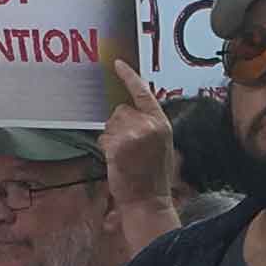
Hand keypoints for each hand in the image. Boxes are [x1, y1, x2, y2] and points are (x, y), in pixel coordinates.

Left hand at [100, 49, 176, 204]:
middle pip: (120, 110)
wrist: (149, 201)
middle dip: (118, 126)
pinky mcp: (120, 145)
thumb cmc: (151, 178)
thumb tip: (126, 115)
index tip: (117, 64)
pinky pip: (103, 138)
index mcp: (161, 124)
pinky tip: (116, 161)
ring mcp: (134, 135)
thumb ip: (147, 127)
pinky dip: (105, 149)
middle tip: (127, 149)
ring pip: (110, 124)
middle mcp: (149, 125)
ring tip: (124, 157)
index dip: (129, 77)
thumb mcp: (159, 146)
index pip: (143, 93)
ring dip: (111, 138)